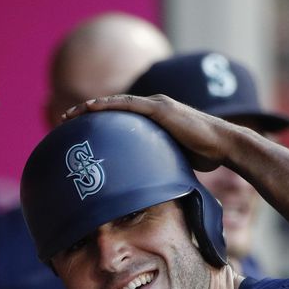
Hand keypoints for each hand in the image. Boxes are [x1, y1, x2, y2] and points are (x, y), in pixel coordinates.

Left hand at [62, 93, 234, 171]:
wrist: (223, 144)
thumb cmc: (205, 154)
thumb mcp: (174, 159)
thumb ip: (159, 162)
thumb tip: (149, 184)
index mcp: (156, 118)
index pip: (121, 116)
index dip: (100, 120)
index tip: (80, 130)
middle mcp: (154, 107)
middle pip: (112, 107)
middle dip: (86, 113)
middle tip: (64, 121)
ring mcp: (156, 105)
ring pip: (115, 104)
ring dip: (90, 108)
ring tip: (68, 116)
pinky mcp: (160, 108)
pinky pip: (127, 105)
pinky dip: (107, 105)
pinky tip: (89, 108)